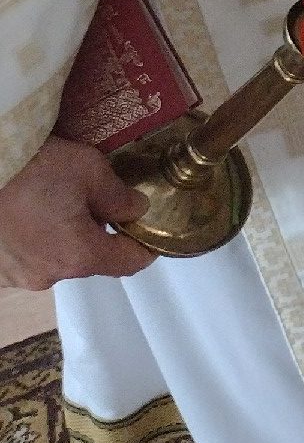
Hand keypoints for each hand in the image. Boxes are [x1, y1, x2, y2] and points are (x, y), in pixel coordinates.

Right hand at [0, 136, 152, 287]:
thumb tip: (136, 210)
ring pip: (54, 258)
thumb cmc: (31, 166)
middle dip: (96, 232)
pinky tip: (26, 211)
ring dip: (60, 236)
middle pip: (88, 259)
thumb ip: (119, 196)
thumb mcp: (89, 170)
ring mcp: (16, 276)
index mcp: (79, 256)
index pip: (128, 264)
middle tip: (90, 198)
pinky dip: (32, 239)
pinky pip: (26, 257)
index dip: (144, 246)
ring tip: (51, 199)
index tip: (147, 230)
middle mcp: (47, 275)